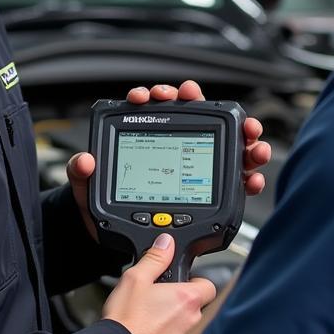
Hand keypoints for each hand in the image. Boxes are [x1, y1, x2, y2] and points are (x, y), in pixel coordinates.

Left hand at [66, 80, 271, 239]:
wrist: (118, 238)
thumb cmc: (106, 205)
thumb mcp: (90, 188)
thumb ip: (82, 172)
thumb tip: (86, 160)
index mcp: (148, 136)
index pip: (157, 108)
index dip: (160, 96)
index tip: (155, 96)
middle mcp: (177, 146)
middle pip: (197, 118)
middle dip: (207, 107)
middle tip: (206, 108)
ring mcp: (197, 167)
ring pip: (226, 146)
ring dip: (242, 140)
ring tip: (249, 141)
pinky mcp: (211, 192)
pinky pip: (235, 181)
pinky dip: (248, 177)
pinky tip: (251, 178)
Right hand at [102, 233, 216, 333]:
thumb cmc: (125, 322)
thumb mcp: (135, 278)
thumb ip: (155, 258)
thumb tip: (167, 243)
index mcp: (187, 299)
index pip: (209, 286)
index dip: (196, 282)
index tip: (182, 283)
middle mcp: (192, 322)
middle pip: (197, 308)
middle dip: (182, 304)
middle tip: (161, 303)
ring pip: (187, 330)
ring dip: (174, 325)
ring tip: (150, 323)